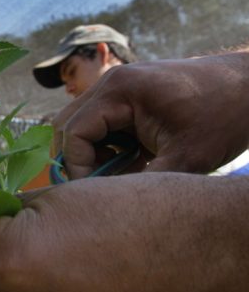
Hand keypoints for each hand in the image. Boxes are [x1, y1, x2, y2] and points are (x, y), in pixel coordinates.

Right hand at [53, 51, 248, 178]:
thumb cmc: (224, 116)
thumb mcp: (186, 159)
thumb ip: (142, 183)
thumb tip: (108, 207)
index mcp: (120, 90)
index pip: (73, 131)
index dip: (76, 166)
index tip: (93, 193)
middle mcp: (112, 84)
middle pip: (67, 125)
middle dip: (76, 159)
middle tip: (98, 187)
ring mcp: (118, 87)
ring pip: (81, 125)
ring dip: (90, 153)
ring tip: (116, 176)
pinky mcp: (128, 96)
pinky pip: (100, 123)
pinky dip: (106, 146)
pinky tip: (131, 162)